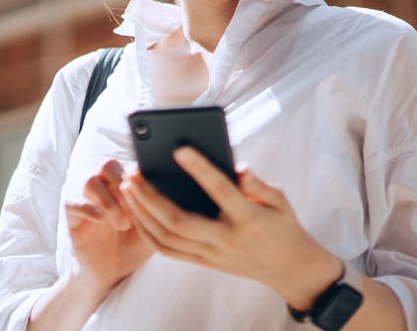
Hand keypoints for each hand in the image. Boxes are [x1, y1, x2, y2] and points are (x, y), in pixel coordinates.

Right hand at [64, 159, 155, 291]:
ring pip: (90, 180)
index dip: (140, 178)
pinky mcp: (71, 214)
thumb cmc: (134, 245)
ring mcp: (85, 198)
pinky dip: (89, 209)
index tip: (152, 197)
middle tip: (136, 211)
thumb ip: (160, 208)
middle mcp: (103, 185)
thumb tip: (174, 193)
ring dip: (109, 201)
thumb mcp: (153, 227)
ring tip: (122, 224)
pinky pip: (73, 202)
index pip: (129, 165)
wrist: (111, 271)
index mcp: (123, 183)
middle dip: (124, 187)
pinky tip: (102, 221)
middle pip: (108, 165)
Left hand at [120, 146, 341, 309]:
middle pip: (179, 221)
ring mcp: (212, 255)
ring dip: (142, 212)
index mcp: (249, 219)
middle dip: (150, 197)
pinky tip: (135, 212)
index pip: (221, 191)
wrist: (289, 269)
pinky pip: (167, 251)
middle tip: (132, 172)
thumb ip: (258, 184)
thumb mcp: (280, 200)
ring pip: (167, 238)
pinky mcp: (203, 263)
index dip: (200, 169)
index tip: (179, 148)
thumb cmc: (282, 225)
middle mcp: (226, 240)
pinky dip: (147, 232)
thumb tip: (238, 167)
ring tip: (127, 188)